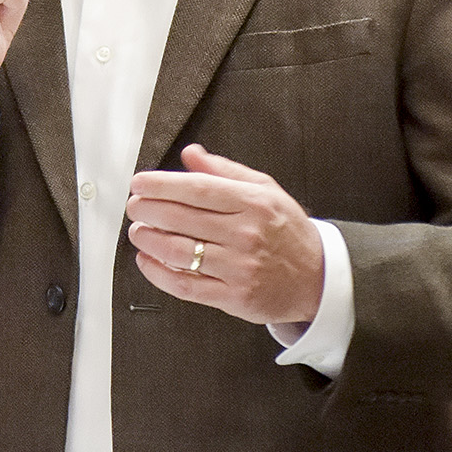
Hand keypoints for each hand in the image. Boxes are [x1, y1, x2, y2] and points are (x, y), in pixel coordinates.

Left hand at [126, 143, 324, 328]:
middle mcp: (246, 234)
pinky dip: (159, 274)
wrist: (317, 278)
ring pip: (180, 252)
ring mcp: (239, 267)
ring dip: (149, 240)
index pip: (197, 189)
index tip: (139, 183)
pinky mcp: (233, 297)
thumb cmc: (287, 231)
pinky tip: (147, 261)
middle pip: (182, 218)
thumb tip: (190, 154)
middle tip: (134, 206)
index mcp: (254, 203)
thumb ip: (225, 171)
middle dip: (148, 210)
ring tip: (137, 231)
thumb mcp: (266, 190)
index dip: (161, 185)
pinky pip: (186, 285)